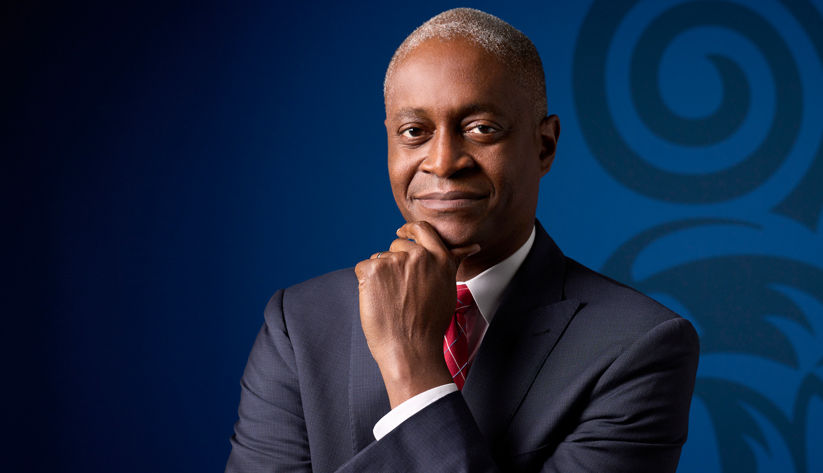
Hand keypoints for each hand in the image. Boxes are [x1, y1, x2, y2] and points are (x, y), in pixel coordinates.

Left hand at [354, 221, 479, 407]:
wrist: (411, 350)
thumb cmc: (429, 325)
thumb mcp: (448, 289)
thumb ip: (452, 263)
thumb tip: (473, 247)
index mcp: (440, 258)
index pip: (422, 229)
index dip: (409, 229)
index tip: (402, 233)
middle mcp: (419, 256)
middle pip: (397, 245)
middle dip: (393, 263)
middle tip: (397, 291)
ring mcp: (395, 261)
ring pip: (379, 258)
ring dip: (380, 275)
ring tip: (390, 301)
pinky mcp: (373, 270)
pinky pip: (363, 268)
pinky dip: (365, 283)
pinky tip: (377, 301)